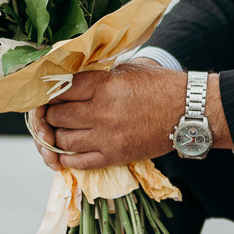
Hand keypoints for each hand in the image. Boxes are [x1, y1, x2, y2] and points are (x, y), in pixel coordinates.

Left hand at [31, 60, 230, 171]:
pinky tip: (62, 152)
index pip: (60, 89)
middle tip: (51, 111)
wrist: (188, 112)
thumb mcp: (126, 70)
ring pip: (62, 140)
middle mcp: (102, 112)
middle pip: (56, 116)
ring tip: (58, 129)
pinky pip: (78, 163)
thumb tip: (65, 78)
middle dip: (49, 113)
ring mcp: (107, 137)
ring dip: (55, 136)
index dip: (47, 91)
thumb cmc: (158, 86)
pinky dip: (65, 158)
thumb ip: (96, 75)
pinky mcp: (115, 156)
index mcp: (104, 85)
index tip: (45, 92)